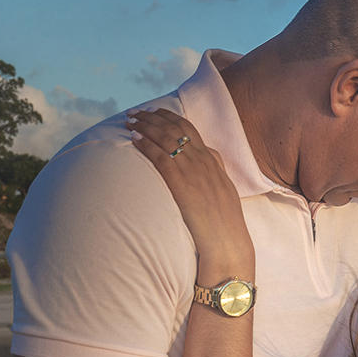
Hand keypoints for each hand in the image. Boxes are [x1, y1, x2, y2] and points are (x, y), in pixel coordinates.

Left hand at [128, 108, 254, 270]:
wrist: (228, 244)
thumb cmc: (224, 227)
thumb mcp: (223, 195)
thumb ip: (213, 178)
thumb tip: (202, 172)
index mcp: (214, 162)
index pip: (190, 130)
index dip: (170, 118)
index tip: (155, 113)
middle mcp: (204, 161)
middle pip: (176, 128)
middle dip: (153, 116)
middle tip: (136, 112)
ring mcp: (194, 171)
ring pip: (166, 137)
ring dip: (145, 126)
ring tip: (129, 120)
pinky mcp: (183, 184)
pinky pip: (161, 156)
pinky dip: (146, 144)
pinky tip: (133, 139)